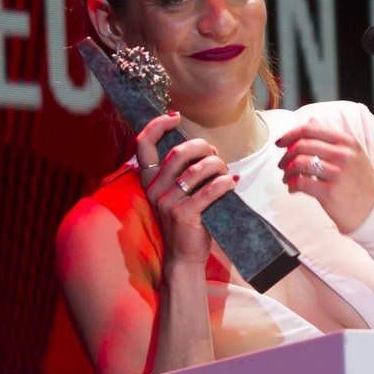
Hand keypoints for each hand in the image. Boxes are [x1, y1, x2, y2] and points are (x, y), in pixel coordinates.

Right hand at [134, 113, 235, 268]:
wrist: (184, 257)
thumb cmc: (187, 220)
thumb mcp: (176, 193)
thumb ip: (182, 170)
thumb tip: (205, 147)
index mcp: (149, 180)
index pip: (143, 143)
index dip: (158, 125)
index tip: (176, 116)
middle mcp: (154, 189)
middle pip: (179, 152)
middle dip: (204, 147)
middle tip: (216, 157)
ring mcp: (167, 203)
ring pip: (198, 169)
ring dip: (219, 166)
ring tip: (225, 174)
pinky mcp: (183, 215)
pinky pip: (210, 189)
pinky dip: (225, 183)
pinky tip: (230, 186)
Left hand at [275, 123, 373, 232]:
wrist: (373, 212)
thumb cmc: (359, 183)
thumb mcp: (353, 155)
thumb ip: (331, 139)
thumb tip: (310, 121)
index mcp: (348, 142)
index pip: (311, 130)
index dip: (290, 134)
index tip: (280, 142)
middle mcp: (344, 155)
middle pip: (302, 146)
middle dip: (286, 155)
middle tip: (282, 164)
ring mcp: (337, 174)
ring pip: (299, 164)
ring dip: (287, 171)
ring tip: (287, 178)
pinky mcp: (330, 192)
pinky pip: (301, 183)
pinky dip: (292, 185)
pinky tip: (293, 188)